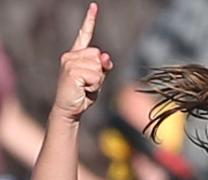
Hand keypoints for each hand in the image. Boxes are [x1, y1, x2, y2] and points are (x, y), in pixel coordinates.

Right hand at [54, 3, 112, 120]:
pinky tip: (83, 89)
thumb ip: (103, 67)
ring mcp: (69, 61)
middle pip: (99, 56)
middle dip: (100, 72)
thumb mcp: (98, 80)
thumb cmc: (83, 94)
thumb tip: (105, 56)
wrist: (70, 109)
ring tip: (85, 87)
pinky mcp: (71, 70)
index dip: (89, 21)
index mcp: (76, 55)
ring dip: (98, 80)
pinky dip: (94, 85)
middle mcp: (71, 55)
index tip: (94, 6)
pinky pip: (96, 75)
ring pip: (99, 67)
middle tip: (89, 83)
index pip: (84, 35)